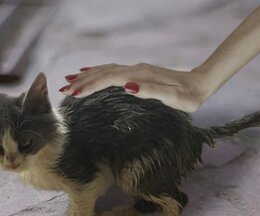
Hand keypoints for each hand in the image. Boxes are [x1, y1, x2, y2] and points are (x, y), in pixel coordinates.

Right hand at [59, 63, 209, 112]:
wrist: (200, 83)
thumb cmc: (189, 96)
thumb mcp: (175, 99)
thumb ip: (151, 92)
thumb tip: (127, 87)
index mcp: (140, 76)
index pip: (108, 79)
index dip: (90, 86)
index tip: (73, 94)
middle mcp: (134, 70)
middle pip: (102, 73)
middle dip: (82, 81)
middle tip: (63, 90)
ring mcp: (135, 69)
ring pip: (104, 70)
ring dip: (86, 76)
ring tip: (68, 82)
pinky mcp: (136, 72)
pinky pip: (111, 70)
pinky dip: (96, 71)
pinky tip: (87, 73)